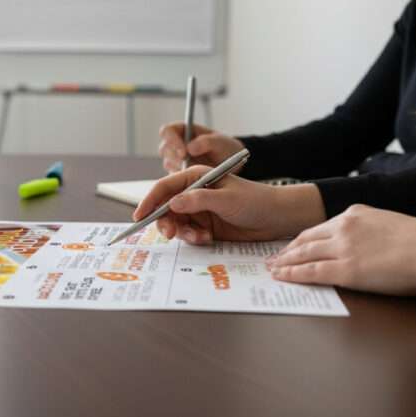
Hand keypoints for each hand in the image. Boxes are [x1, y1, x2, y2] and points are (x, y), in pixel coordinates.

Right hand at [133, 167, 326, 243]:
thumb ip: (198, 200)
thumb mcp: (226, 198)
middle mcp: (194, 193)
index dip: (150, 200)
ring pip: (177, 223)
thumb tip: (173, 203)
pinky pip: (189, 234)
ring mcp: (199, 210)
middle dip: (165, 221)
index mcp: (196, 177)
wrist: (275, 218)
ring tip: (199, 237)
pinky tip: (207, 239)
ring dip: (183, 232)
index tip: (140, 215)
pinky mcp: (205, 226)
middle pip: (166, 207)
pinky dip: (194, 239)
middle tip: (169, 233)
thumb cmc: (254, 200)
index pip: (166, 187)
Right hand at [157, 121, 242, 172]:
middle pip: (164, 148)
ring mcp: (175, 160)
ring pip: (168, 164)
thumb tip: (190, 147)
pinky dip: (183, 178)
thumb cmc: (225, 149)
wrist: (231, 166)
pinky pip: (174, 177)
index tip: (183, 151)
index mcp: (183, 130)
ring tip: (198, 171)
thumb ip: (207, 142)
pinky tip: (196, 179)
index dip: (171, 139)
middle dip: (176, 157)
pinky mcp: (178, 174)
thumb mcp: (221, 143)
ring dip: (180, 168)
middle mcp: (176, 144)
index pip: (167, 131)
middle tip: (190, 165)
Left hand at [269, 205, 415, 295]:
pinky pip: (311, 272)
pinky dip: (293, 274)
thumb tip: (368, 246)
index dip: (303, 239)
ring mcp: (343, 247)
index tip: (292, 245)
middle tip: (273, 258)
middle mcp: (344, 226)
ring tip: (271, 269)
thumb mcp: (391, 225)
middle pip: (306, 239)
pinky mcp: (347, 269)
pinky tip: (282, 278)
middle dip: (287, 250)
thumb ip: (372, 232)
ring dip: (284, 262)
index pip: (320, 228)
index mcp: (355, 213)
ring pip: (303, 254)